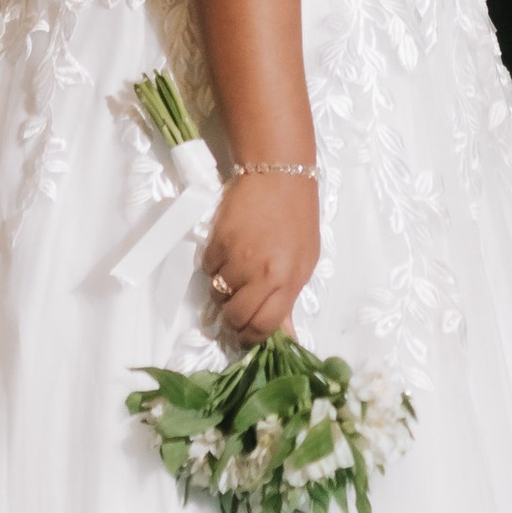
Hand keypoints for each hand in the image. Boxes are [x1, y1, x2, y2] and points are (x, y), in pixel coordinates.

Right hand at [203, 170, 318, 342]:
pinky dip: (213, 267)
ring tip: (235, 273)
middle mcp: (261, 274)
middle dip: (232, 320)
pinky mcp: (217, 242)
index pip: (264, 325)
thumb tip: (285, 335)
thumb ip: (290, 298)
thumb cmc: (297, 218)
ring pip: (217, 294)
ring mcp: (237, 258)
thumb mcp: (304, 261)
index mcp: (288, 280)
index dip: (253, 336)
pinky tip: (227, 252)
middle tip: (235, 310)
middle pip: (235, 316)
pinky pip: (206, 269)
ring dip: (222, 291)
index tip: (249, 333)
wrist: (277, 176)